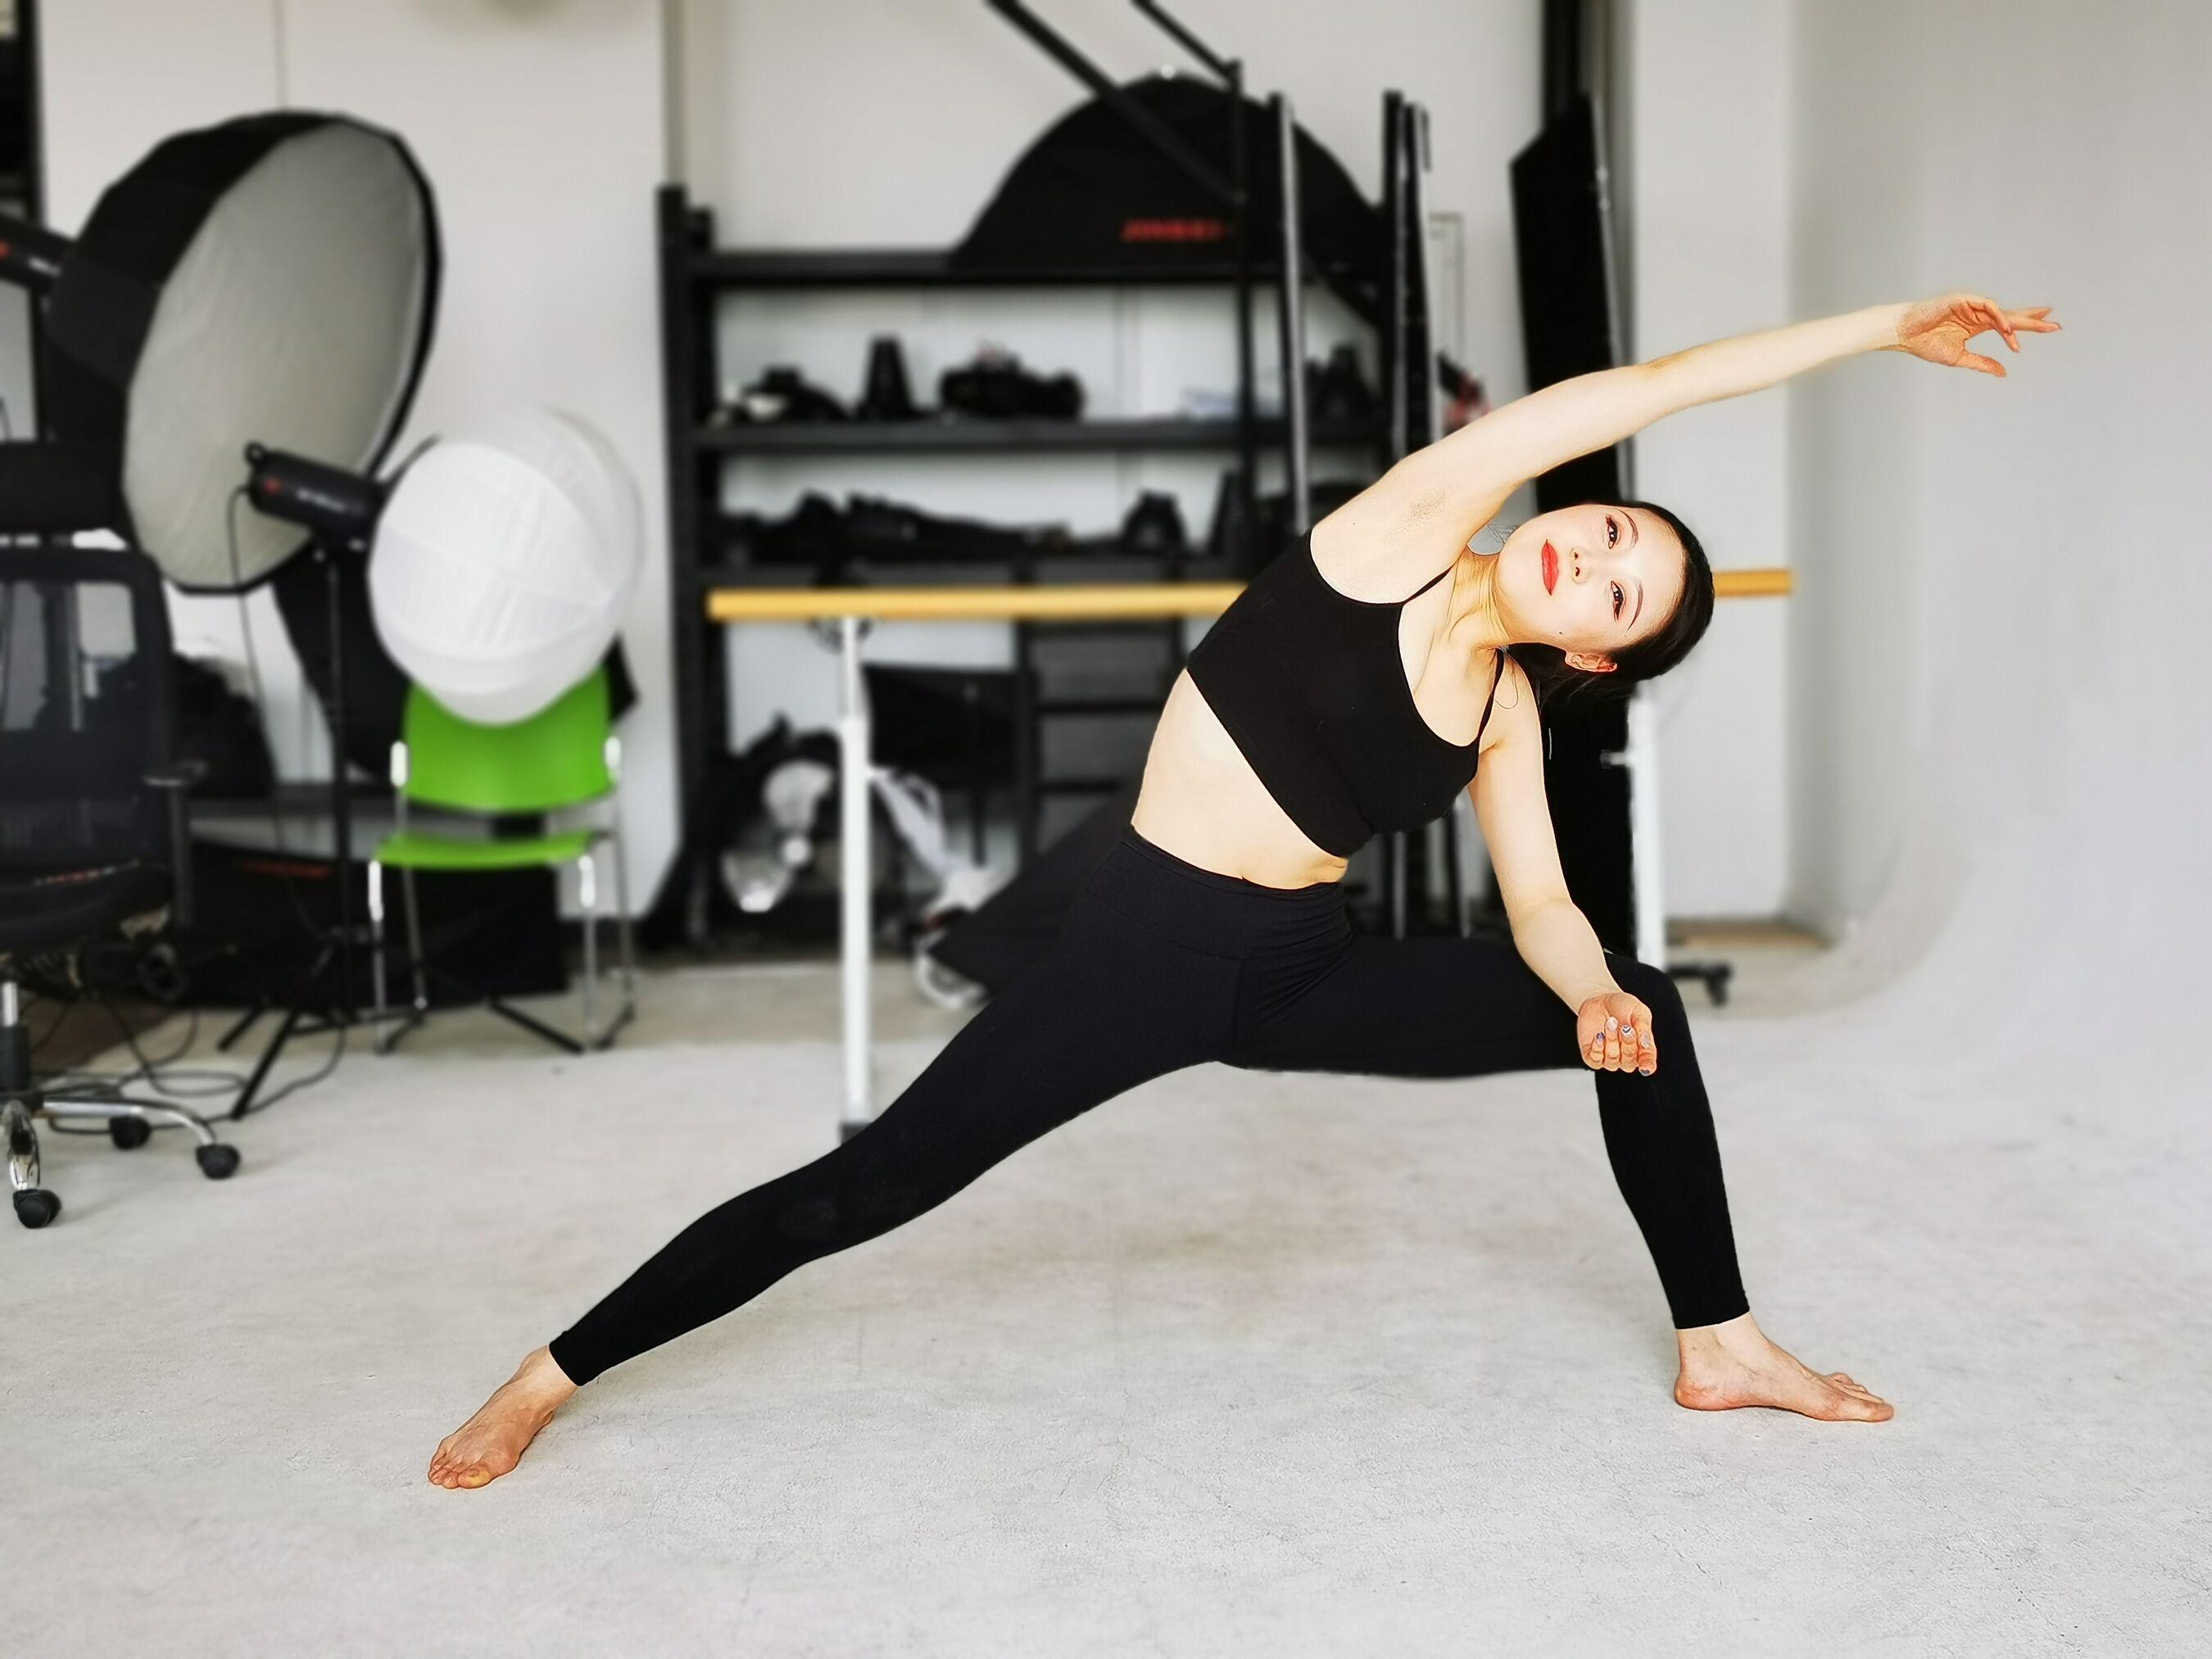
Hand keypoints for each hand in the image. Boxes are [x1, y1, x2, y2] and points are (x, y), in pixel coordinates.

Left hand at [1577, 991, 1655, 1074]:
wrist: (1601, 998)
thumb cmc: (1623, 1006)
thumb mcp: (1639, 1012)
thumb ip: (1644, 1030)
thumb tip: (1646, 1046)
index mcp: (1642, 1049)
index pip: (1647, 1064)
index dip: (1647, 1065)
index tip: (1646, 1066)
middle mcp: (1626, 1057)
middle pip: (1629, 1062)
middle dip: (1627, 1043)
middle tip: (1625, 1027)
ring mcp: (1608, 1058)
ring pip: (1612, 1060)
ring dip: (1611, 1040)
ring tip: (1611, 1022)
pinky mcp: (1591, 1056)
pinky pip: (1595, 1060)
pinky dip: (1597, 1048)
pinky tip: (1599, 1035)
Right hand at [1891, 293, 2059, 376]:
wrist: (1905, 334)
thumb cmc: (1926, 344)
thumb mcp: (1959, 358)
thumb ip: (1982, 363)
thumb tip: (2004, 372)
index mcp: (1976, 326)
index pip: (2007, 323)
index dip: (2027, 324)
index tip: (2049, 327)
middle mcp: (1977, 314)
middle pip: (2011, 316)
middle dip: (2033, 320)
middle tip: (2055, 325)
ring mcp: (1971, 305)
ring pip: (2002, 312)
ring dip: (2017, 324)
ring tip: (2031, 331)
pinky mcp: (1963, 299)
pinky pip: (1988, 306)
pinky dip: (1999, 316)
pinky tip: (2007, 328)